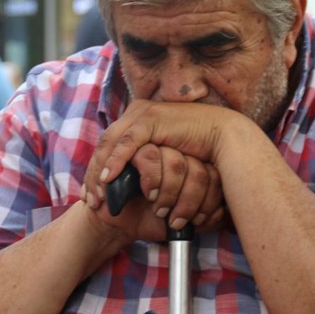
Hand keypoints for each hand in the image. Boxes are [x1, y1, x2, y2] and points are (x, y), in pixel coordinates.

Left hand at [83, 101, 238, 235]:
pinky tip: (108, 178)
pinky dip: (115, 161)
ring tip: (98, 194)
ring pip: (110, 144)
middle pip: (104, 145)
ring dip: (100, 172)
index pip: (108, 147)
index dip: (96, 172)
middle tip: (90, 200)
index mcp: (137, 120)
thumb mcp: (165, 157)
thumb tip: (129, 182)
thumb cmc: (198, 150)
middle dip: (93, 175)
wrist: (224, 137)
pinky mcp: (152, 118)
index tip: (92, 195)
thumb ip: (148, 162)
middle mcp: (136, 113)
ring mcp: (143, 113)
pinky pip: (127, 142)